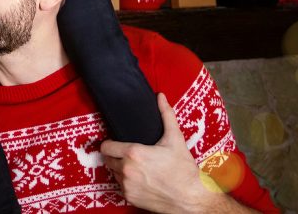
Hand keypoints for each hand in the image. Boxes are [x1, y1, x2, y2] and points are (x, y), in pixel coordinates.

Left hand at [101, 93, 208, 213]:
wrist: (192, 200)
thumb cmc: (184, 170)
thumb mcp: (175, 139)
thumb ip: (166, 115)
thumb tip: (161, 97)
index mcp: (133, 153)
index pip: (105, 146)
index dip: (110, 143)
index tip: (116, 143)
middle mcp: (127, 170)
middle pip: (107, 160)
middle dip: (115, 156)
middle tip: (127, 155)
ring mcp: (128, 186)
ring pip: (114, 174)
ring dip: (120, 170)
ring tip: (136, 167)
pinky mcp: (131, 199)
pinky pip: (121, 188)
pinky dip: (128, 184)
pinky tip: (141, 180)